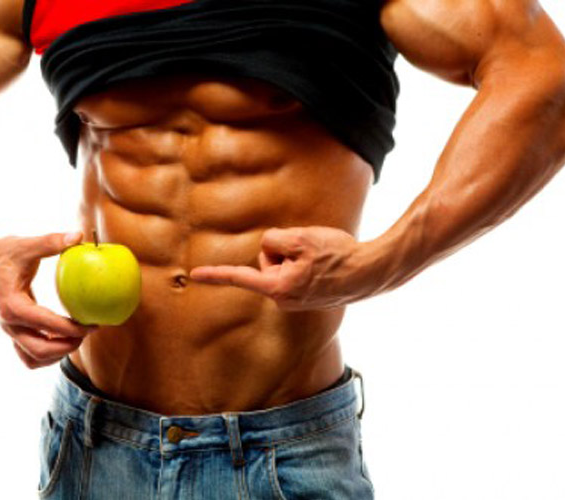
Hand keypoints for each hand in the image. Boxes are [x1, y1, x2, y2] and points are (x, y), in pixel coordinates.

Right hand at [0, 231, 97, 368]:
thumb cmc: (4, 253)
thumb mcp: (26, 245)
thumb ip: (51, 242)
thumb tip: (79, 236)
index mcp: (11, 305)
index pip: (45, 325)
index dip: (71, 329)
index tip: (91, 324)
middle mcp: (8, 323)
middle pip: (39, 350)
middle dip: (67, 346)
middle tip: (87, 332)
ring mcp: (9, 331)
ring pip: (33, 358)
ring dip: (57, 354)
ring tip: (77, 338)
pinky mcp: (12, 333)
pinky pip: (28, 356)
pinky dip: (47, 356)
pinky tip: (62, 342)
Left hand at [189, 226, 375, 310]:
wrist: (371, 272)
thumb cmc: (338, 255)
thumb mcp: (300, 238)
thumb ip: (274, 240)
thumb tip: (270, 246)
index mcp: (277, 288)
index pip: (239, 277)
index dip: (215, 275)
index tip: (193, 276)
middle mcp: (282, 299)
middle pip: (267, 260)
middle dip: (282, 249)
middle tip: (311, 251)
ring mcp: (295, 300)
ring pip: (282, 264)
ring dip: (297, 255)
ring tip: (322, 258)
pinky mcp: (306, 296)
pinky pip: (295, 270)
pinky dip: (306, 262)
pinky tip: (325, 264)